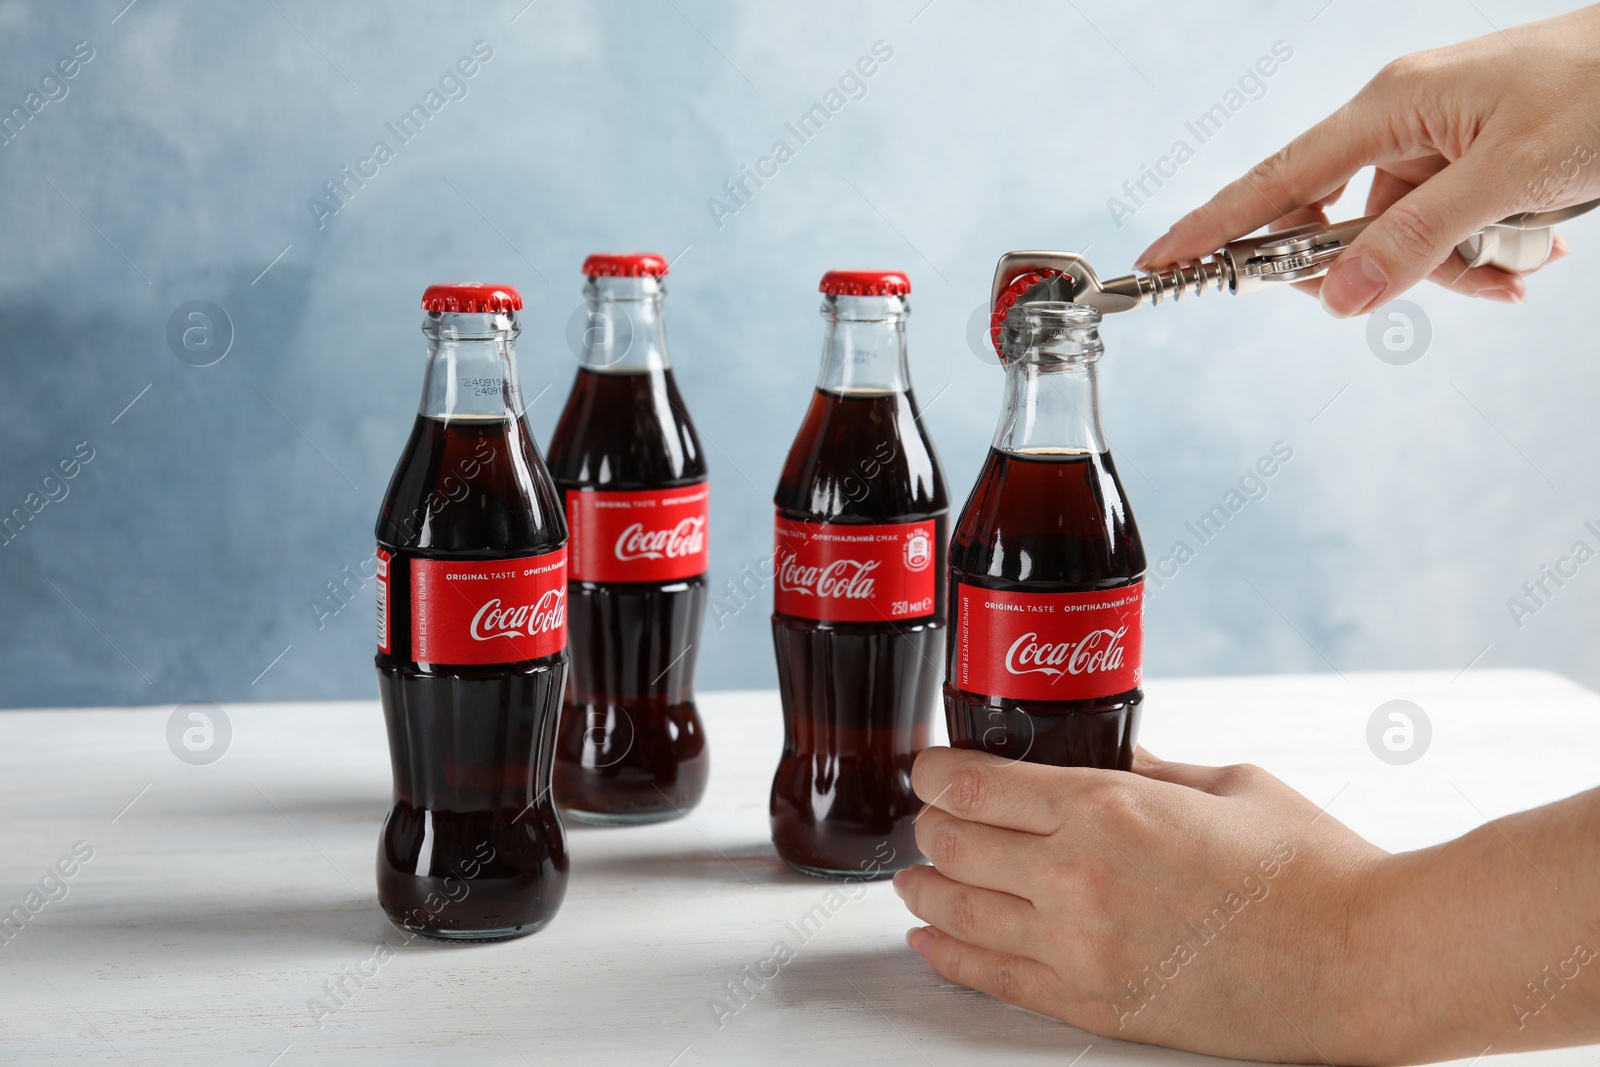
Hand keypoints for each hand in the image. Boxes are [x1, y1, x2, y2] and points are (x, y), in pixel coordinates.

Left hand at [897, 746, 1599, 1062]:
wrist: (1366, 960)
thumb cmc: (1311, 868)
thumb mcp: (1224, 783)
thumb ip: (1147, 768)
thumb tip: (1109, 754)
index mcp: (1106, 807)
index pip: (974, 785)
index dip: (934, 771)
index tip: (929, 766)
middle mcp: (1077, 877)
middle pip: (954, 843)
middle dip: (930, 824)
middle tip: (930, 815)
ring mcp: (1080, 949)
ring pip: (959, 911)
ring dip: (925, 886)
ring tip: (914, 876)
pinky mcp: (1095, 1005)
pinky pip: (993, 979)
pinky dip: (948, 955)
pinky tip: (930, 939)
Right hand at [1135, 5, 1599, 316]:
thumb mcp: (1509, 176)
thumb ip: (1418, 240)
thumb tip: (1338, 299)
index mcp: (1389, 106)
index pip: (1276, 179)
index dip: (1214, 224)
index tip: (1163, 262)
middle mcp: (1398, 120)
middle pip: (1337, 221)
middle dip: (1383, 266)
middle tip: (1429, 287)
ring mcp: (1435, 138)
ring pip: (1400, 234)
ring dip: (1455, 266)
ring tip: (1520, 265)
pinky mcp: (1468, 155)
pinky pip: (1442, 224)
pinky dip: (1479, 251)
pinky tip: (1530, 255)